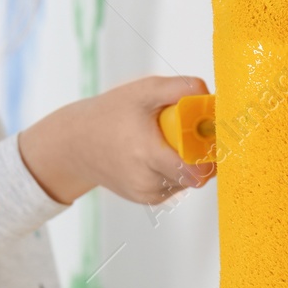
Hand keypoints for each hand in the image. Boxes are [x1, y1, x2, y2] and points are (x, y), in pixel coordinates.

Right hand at [18, 76, 215, 205]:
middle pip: (196, 175)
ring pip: (187, 182)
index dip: (210, 155)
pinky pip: (175, 186)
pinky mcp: (146, 199)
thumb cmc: (111, 113)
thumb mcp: (144, 91)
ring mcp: (147, 193)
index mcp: (147, 153)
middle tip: (190, 133)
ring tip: (167, 142)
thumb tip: (209, 93)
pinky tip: (159, 155)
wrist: (76, 143)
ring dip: (188, 163)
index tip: (211, 137)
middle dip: (201, 155)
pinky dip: (176, 171)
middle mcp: (147, 180)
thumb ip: (179, 88)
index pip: (195, 170)